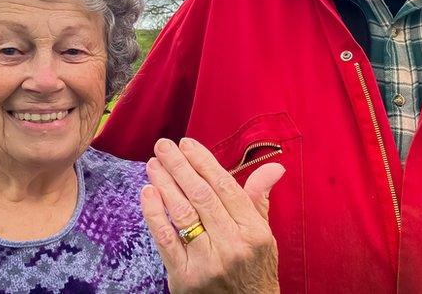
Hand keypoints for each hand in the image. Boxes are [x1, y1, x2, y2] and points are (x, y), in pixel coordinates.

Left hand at [140, 137, 283, 292]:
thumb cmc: (254, 270)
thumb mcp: (264, 236)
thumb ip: (258, 200)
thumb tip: (273, 167)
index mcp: (253, 231)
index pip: (225, 187)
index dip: (204, 162)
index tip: (187, 144)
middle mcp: (232, 245)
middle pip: (201, 195)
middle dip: (180, 166)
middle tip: (164, 146)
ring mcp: (207, 262)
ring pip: (182, 213)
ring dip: (164, 184)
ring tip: (153, 163)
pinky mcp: (184, 277)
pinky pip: (165, 239)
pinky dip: (154, 213)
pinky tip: (147, 192)